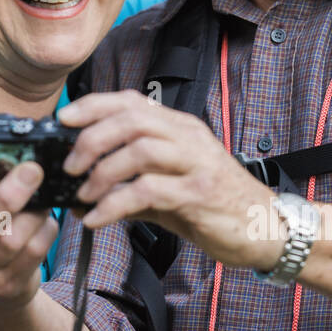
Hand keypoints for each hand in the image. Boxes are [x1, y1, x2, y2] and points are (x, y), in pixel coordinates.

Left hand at [58, 91, 280, 269]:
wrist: (269, 229)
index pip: (132, 101)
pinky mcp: (200, 194)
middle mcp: (189, 137)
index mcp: (180, 128)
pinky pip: (148, 191)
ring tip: (83, 194)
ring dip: (102, 173)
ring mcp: (197, 163)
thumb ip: (133, 183)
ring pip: (139, 150)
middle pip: (131, 120)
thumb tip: (84, 190)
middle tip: (70, 166)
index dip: (93, 105)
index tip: (63, 118)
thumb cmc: (218, 206)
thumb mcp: (172, 187)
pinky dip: (114, 205)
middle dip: (91, 139)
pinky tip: (97, 219)